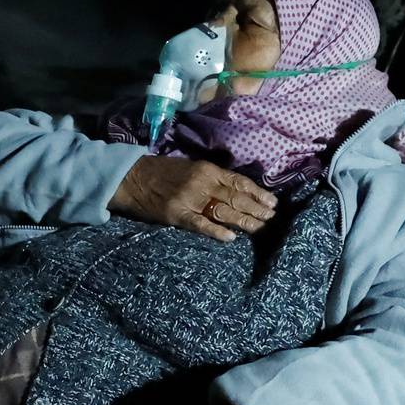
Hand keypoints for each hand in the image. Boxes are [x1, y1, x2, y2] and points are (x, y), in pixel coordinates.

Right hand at [108, 155, 277, 242]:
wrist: (132, 178)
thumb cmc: (162, 171)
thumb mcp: (190, 166)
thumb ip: (212, 177)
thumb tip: (236, 189)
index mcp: (207, 169)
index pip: (239, 182)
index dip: (258, 193)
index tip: (272, 203)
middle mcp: (202, 183)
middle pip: (236, 198)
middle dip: (256, 209)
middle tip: (271, 219)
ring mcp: (190, 199)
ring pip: (223, 211)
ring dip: (243, 221)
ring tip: (259, 228)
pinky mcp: (177, 215)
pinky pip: (201, 225)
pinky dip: (216, 232)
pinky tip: (231, 238)